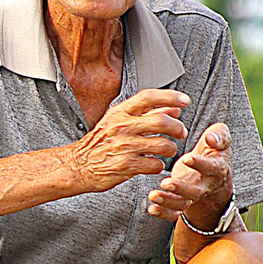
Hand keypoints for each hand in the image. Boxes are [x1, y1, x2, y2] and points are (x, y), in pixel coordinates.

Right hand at [70, 89, 189, 192]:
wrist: (78, 165)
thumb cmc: (99, 142)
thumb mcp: (118, 121)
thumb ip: (147, 113)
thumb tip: (174, 107)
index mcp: (120, 113)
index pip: (148, 97)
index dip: (170, 96)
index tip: (184, 101)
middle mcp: (122, 127)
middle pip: (161, 121)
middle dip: (177, 127)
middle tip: (180, 132)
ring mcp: (124, 147)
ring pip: (163, 145)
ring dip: (170, 149)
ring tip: (166, 150)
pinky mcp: (126, 166)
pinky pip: (155, 165)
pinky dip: (158, 165)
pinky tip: (152, 164)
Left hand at [146, 122, 234, 225]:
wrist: (214, 173)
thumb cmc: (214, 150)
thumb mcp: (221, 139)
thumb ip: (219, 135)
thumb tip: (211, 138)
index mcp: (217, 168)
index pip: (211, 168)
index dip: (200, 164)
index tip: (186, 158)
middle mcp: (206, 186)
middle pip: (195, 191)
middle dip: (181, 188)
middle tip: (165, 183)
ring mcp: (193, 196)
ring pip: (183, 203)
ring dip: (168, 201)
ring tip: (153, 195)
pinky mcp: (183, 202)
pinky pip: (174, 213)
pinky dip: (164, 213)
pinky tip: (152, 208)